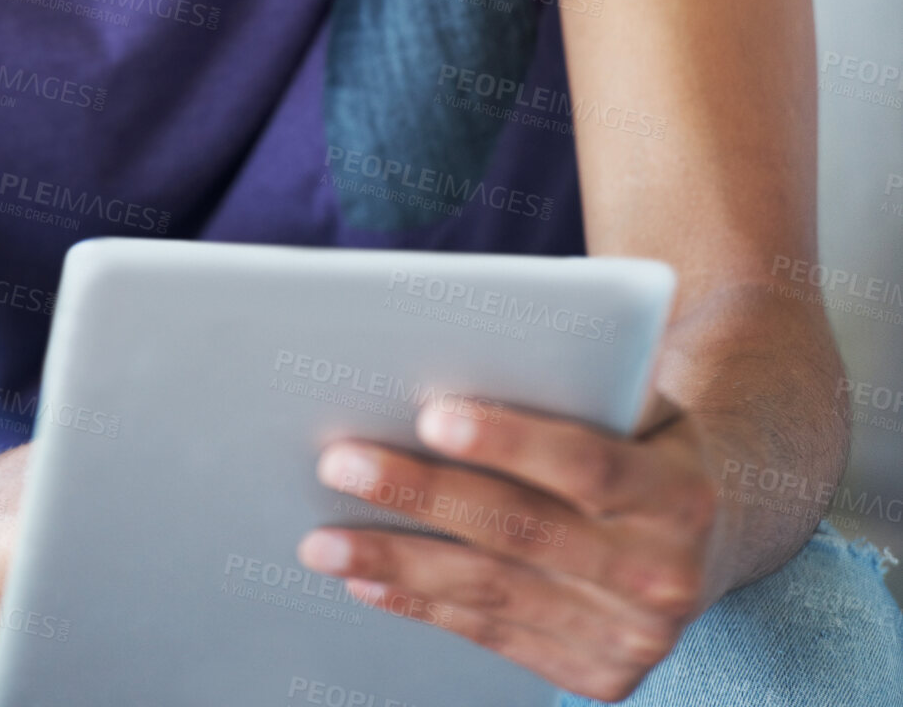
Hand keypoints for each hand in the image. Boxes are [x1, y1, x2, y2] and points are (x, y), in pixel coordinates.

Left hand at [296, 393, 720, 702]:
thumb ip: (571, 389)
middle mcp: (664, 574)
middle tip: (339, 463)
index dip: (510, 440)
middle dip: (422, 495)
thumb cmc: (646, 433)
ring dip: (399, 564)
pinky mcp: (604, 678)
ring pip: (494, 593)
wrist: (722, 524)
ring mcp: (635, 638)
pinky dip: (425, 608)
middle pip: (523, 531)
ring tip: (322, 540)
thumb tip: (442, 369)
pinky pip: (496, 638)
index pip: (587, 464)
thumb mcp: (636, 400)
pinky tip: (366, 582)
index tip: (431, 412)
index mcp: (680, 491)